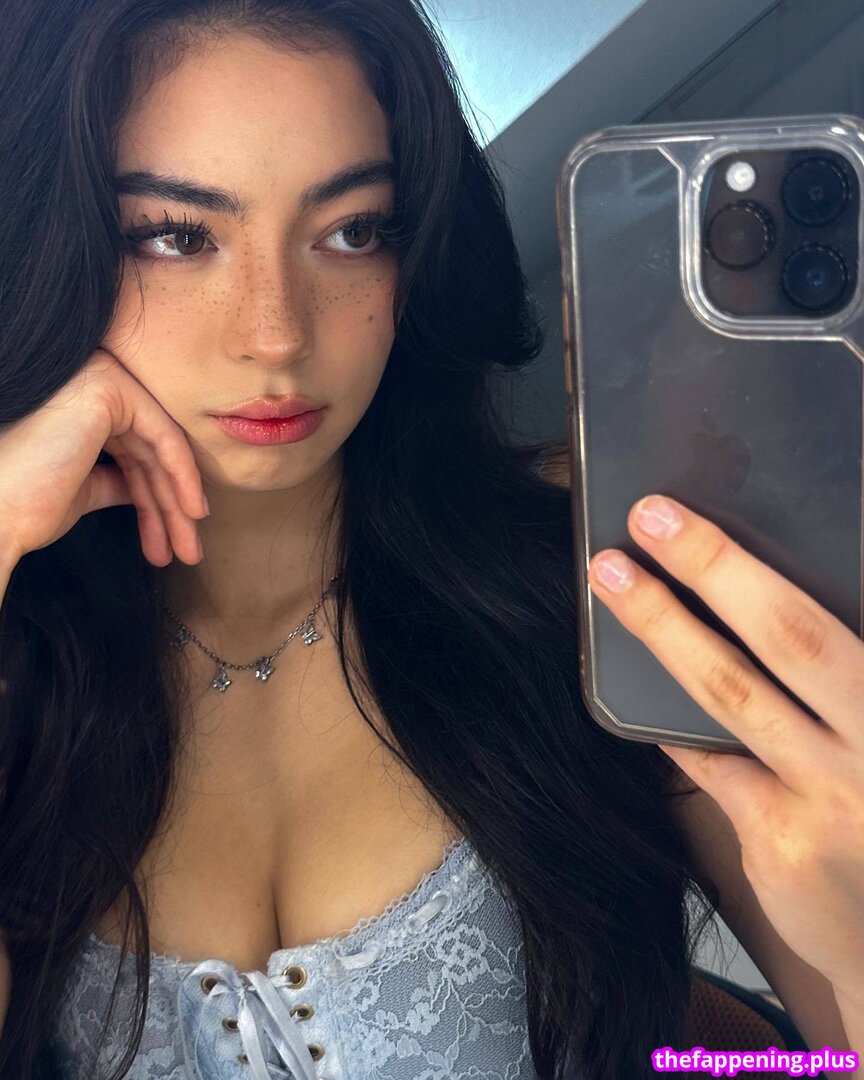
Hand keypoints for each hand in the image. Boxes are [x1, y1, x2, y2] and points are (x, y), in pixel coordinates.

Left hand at [587, 494, 863, 998]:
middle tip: (653, 515)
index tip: (711, 512)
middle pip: (790, 633)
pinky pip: (707, 756)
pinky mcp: (781, 838)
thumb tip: (761, 600)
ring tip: (613, 576)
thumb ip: (838, 678)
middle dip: (715, 565)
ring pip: (731, 690)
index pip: (829, 614)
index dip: (760, 561)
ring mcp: (832, 794)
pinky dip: (667, 714)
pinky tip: (629, 672)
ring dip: (664, 626)